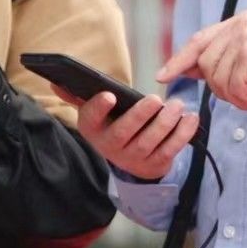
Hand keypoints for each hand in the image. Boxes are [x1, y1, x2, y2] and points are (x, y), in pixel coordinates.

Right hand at [65, 90, 200, 182]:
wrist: (131, 158)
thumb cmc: (113, 124)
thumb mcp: (96, 113)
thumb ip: (79, 96)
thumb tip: (55, 82)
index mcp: (93, 130)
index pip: (91, 120)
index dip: (99, 108)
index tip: (110, 95)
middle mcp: (111, 148)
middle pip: (123, 133)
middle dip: (140, 116)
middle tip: (156, 99)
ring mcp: (133, 159)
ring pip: (149, 143)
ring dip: (165, 124)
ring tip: (177, 106)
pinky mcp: (155, 165)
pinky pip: (170, 150)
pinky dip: (183, 135)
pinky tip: (191, 119)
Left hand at [158, 11, 246, 115]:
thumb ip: (222, 59)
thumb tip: (186, 68)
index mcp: (241, 21)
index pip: (200, 40)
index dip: (180, 60)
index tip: (163, 75)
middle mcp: (241, 24)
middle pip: (205, 65)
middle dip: (223, 87)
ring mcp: (246, 39)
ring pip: (217, 81)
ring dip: (239, 97)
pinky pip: (233, 91)